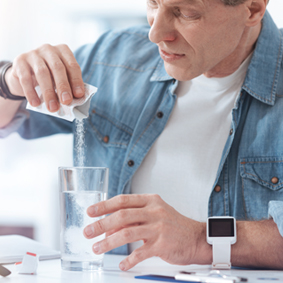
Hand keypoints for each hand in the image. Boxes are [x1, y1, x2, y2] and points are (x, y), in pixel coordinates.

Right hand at [5, 44, 83, 111]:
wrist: (26, 74)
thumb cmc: (50, 77)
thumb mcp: (61, 78)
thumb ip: (69, 86)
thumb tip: (76, 99)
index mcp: (63, 51)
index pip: (72, 65)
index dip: (76, 80)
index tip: (79, 95)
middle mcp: (49, 49)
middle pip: (57, 68)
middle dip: (63, 86)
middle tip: (66, 102)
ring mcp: (33, 54)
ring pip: (42, 73)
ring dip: (48, 92)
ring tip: (53, 107)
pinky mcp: (20, 61)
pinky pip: (25, 78)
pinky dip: (31, 93)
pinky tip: (36, 104)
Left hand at [83, 194, 209, 269]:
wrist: (197, 238)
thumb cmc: (173, 225)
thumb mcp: (154, 214)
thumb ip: (134, 218)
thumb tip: (110, 227)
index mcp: (150, 201)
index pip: (123, 200)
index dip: (104, 205)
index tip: (91, 211)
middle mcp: (154, 211)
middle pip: (122, 216)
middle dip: (101, 224)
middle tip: (88, 232)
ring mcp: (158, 228)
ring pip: (127, 233)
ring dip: (109, 242)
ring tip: (97, 248)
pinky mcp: (162, 244)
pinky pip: (140, 253)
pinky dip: (128, 260)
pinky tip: (122, 264)